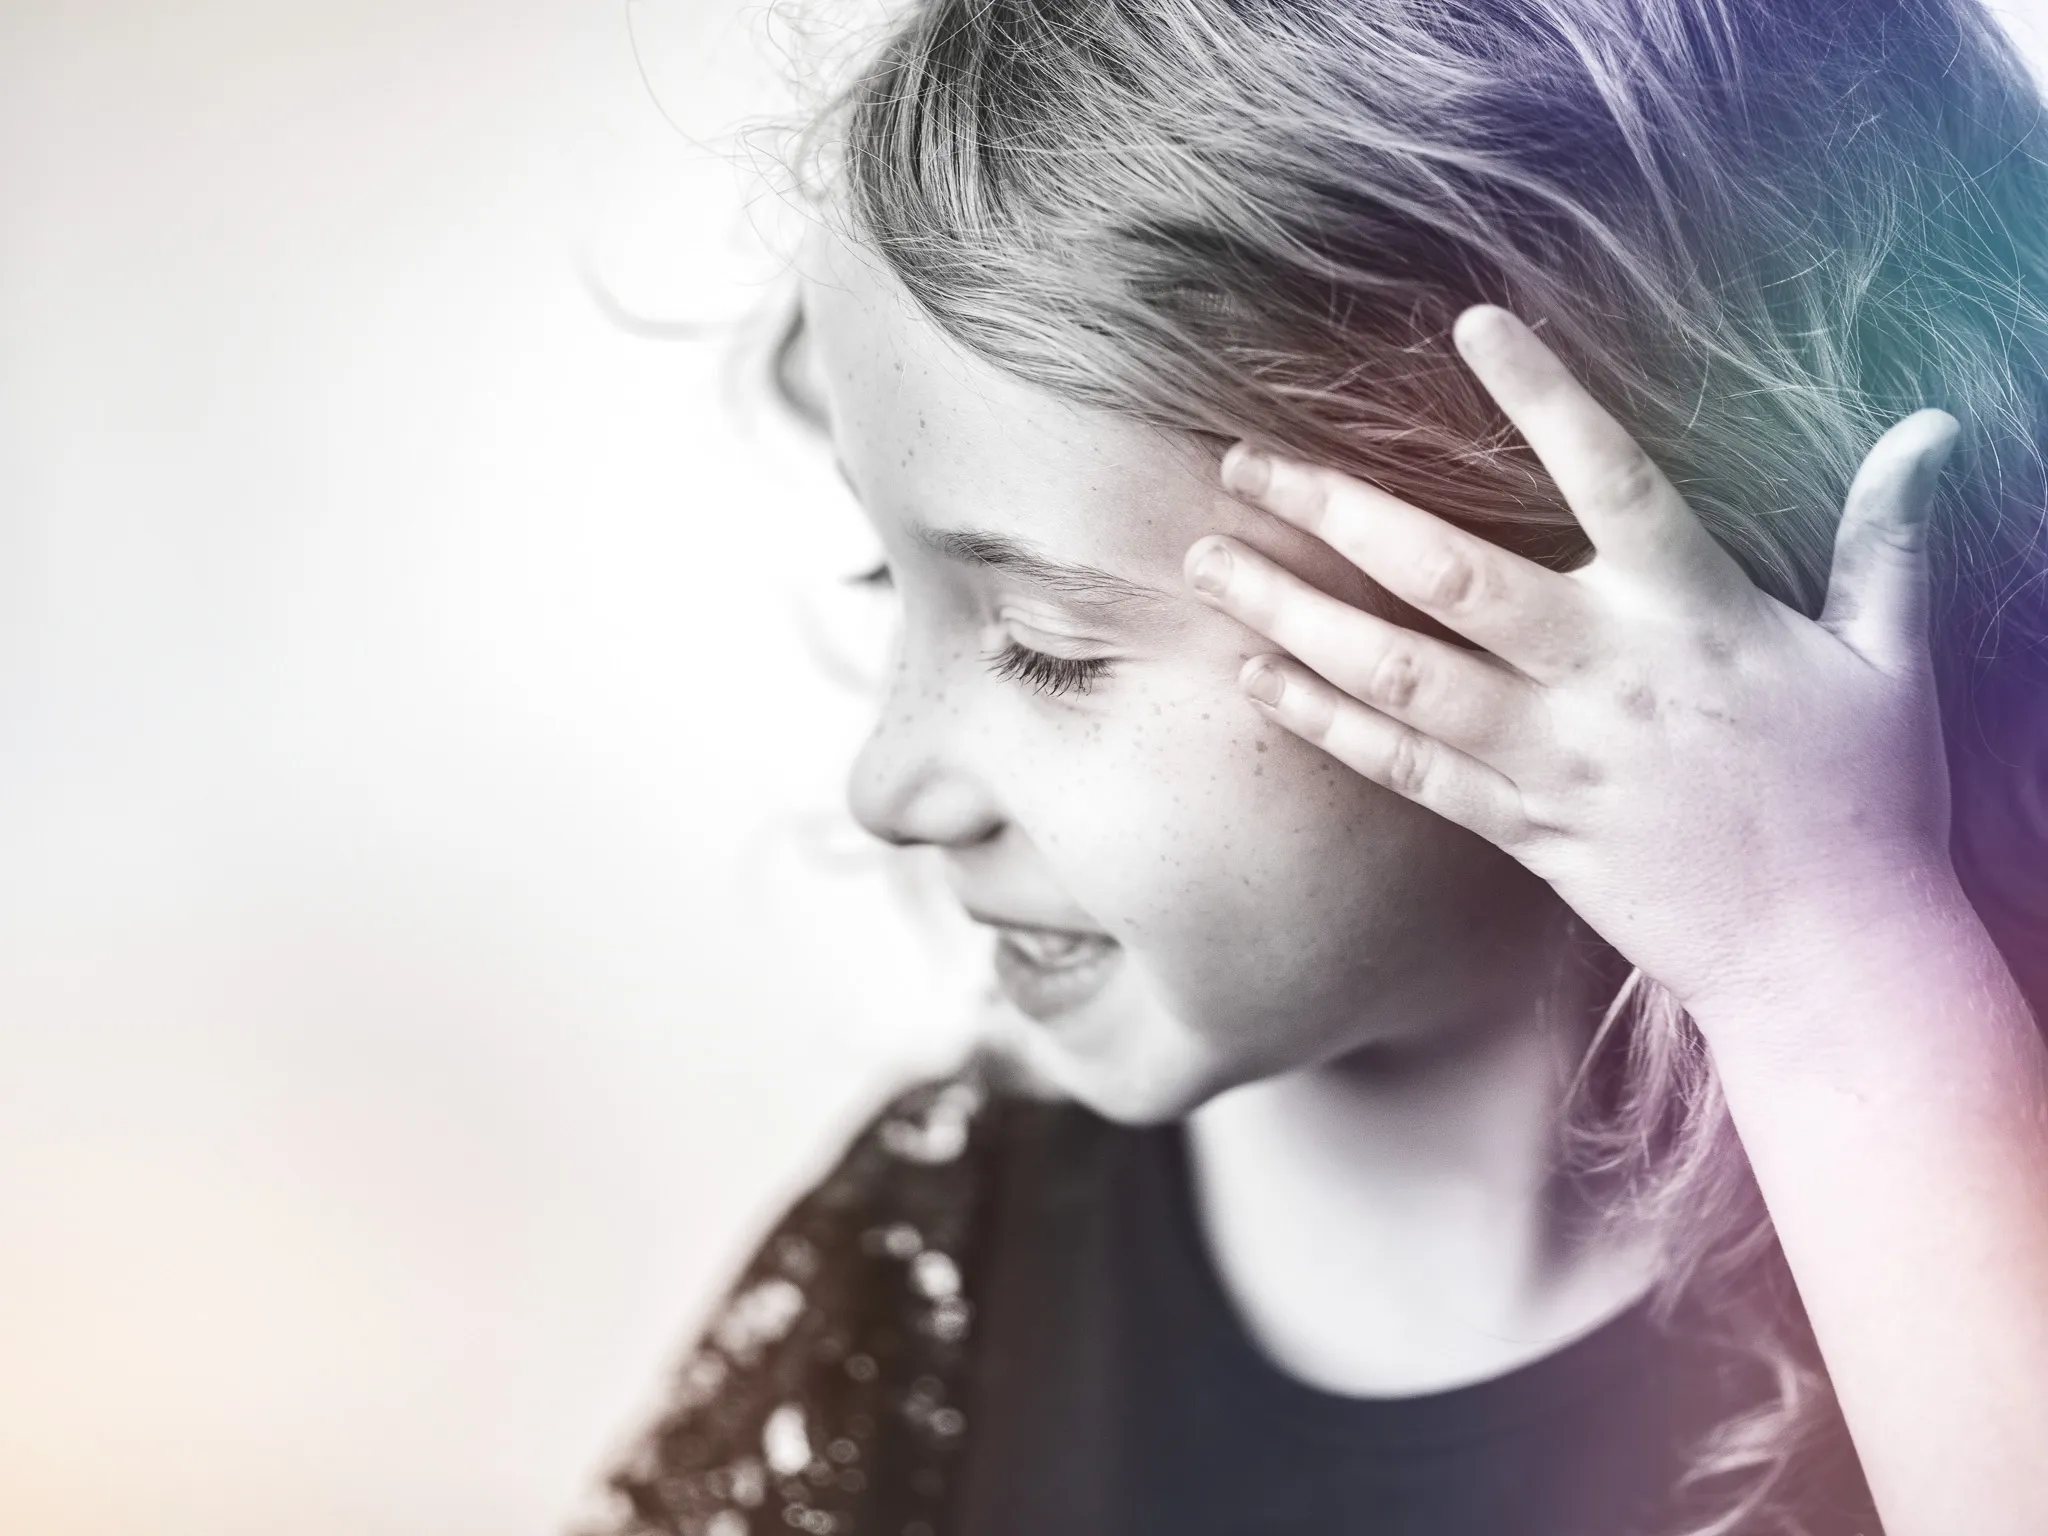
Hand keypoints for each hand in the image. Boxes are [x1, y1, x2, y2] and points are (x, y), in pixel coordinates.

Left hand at [1184, 305, 1964, 1020]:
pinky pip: (1401, 768)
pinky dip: (1323, 721)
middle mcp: (1607, 678)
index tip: (1474, 323)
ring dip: (1293, 611)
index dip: (1546, 397)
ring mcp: (1551, 758)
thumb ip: (1889, 540)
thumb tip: (1935, 427)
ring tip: (1210, 560)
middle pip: (1451, 578)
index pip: (1616, 479)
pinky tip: (1257, 673)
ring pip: (1396, 674)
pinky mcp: (1518, 828)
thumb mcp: (1891, 661)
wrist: (1828, 959)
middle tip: (1244, 462)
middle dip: (1338, 512)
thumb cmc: (1867, 801)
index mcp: (1698, 616)